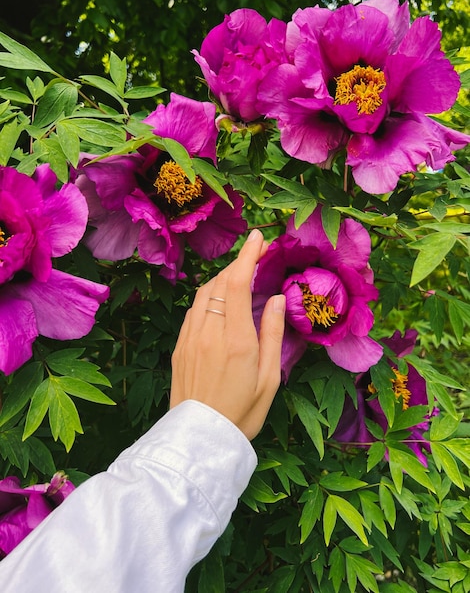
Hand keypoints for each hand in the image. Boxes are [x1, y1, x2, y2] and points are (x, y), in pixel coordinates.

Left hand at [170, 229, 285, 439]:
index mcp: (236, 339)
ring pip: (204, 293)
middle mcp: (209, 332)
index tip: (259, 237)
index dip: (248, 255)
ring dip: (222, 277)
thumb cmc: (243, 411)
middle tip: (256, 254)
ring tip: (240, 275)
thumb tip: (278, 298)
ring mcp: (190, 338)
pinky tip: (220, 300)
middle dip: (238, 262)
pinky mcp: (180, 346)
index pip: (238, 283)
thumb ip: (273, 334)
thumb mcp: (270, 377)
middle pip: (220, 282)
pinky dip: (209, 296)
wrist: (200, 438)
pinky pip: (194, 310)